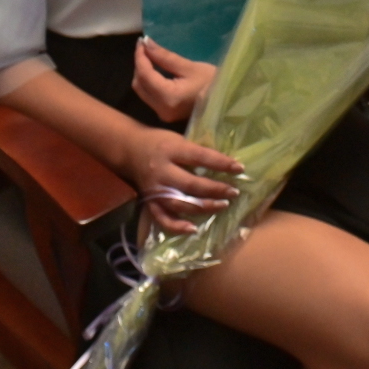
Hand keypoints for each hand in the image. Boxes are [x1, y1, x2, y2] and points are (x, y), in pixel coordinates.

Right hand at [118, 124, 241, 234]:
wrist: (129, 149)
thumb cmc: (160, 142)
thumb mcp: (178, 139)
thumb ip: (197, 151)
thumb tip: (226, 163)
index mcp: (171, 150)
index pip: (200, 157)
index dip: (221, 163)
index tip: (240, 168)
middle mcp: (162, 171)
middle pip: (191, 184)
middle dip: (215, 189)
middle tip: (234, 192)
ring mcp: (155, 189)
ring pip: (181, 203)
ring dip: (203, 207)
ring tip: (223, 205)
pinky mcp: (149, 202)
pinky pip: (162, 218)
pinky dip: (177, 226)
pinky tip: (193, 229)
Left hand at [133, 37, 215, 122]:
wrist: (226, 102)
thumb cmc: (213, 83)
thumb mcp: (190, 67)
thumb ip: (165, 56)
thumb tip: (146, 43)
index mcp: (168, 98)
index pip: (145, 75)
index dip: (140, 56)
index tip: (141, 41)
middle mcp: (161, 109)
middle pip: (139, 84)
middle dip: (140, 65)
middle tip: (145, 47)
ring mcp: (162, 114)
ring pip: (142, 91)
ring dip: (143, 73)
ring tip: (149, 56)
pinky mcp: (165, 114)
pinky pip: (149, 95)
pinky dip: (149, 81)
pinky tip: (155, 70)